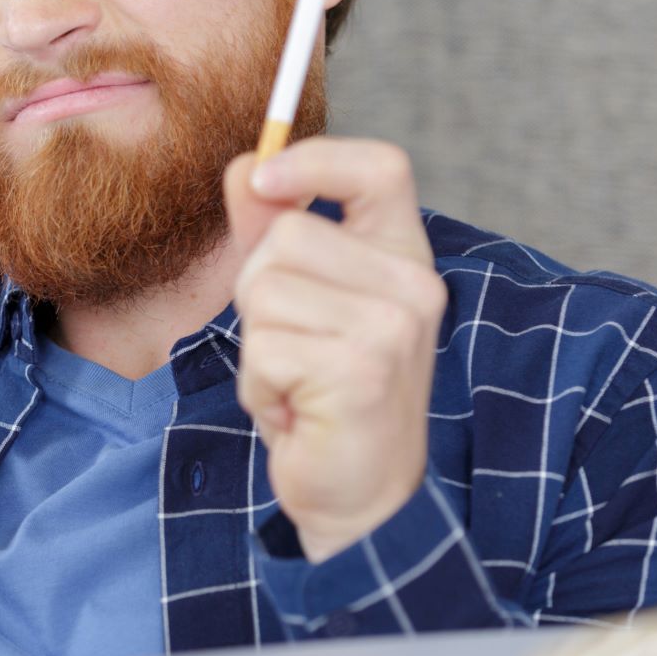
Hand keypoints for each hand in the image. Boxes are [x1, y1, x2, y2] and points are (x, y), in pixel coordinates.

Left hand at [223, 137, 446, 563]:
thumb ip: (270, 230)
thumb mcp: (296, 303)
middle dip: (256, 295)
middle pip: (285, 235)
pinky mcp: (361, 370)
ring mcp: (392, 327)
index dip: (316, 157)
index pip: (380, 167)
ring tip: (294, 384)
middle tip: (290, 349)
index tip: (266, 178)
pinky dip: (258, 387)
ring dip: (257, 348)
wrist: (360, 498)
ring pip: (264, 291)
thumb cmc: (323, 396)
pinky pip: (264, 348)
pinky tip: (295, 413)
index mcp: (403, 257)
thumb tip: (244, 167)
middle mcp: (412, 285)